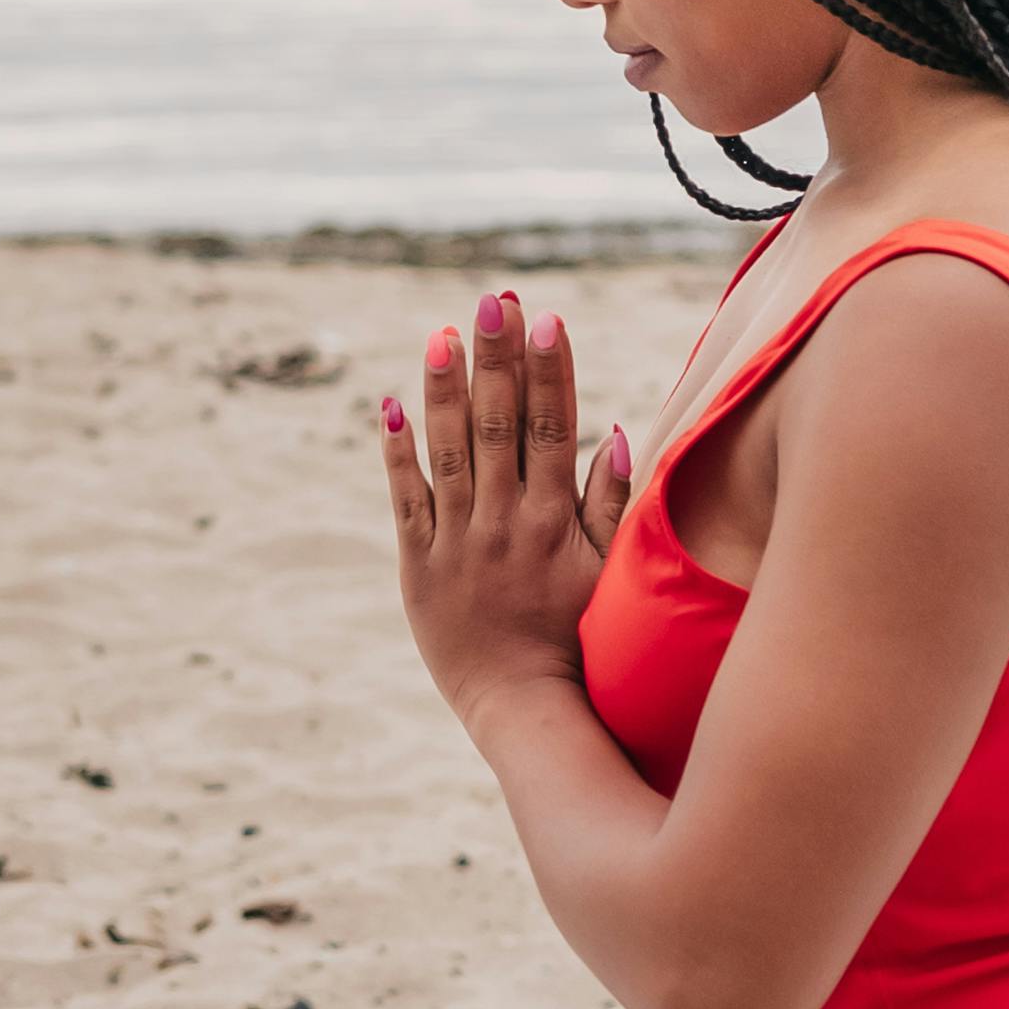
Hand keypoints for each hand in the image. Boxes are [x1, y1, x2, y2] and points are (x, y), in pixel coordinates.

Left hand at [379, 288, 633, 727]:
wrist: (522, 708)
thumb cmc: (579, 640)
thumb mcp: (612, 573)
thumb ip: (612, 503)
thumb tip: (617, 430)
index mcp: (554, 521)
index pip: (551, 428)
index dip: (549, 371)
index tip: (548, 318)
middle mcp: (505, 523)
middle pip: (498, 425)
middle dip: (497, 359)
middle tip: (494, 300)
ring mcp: (458, 542)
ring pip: (449, 452)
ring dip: (445, 389)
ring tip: (442, 332)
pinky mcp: (418, 565)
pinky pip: (405, 500)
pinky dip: (397, 454)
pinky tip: (391, 404)